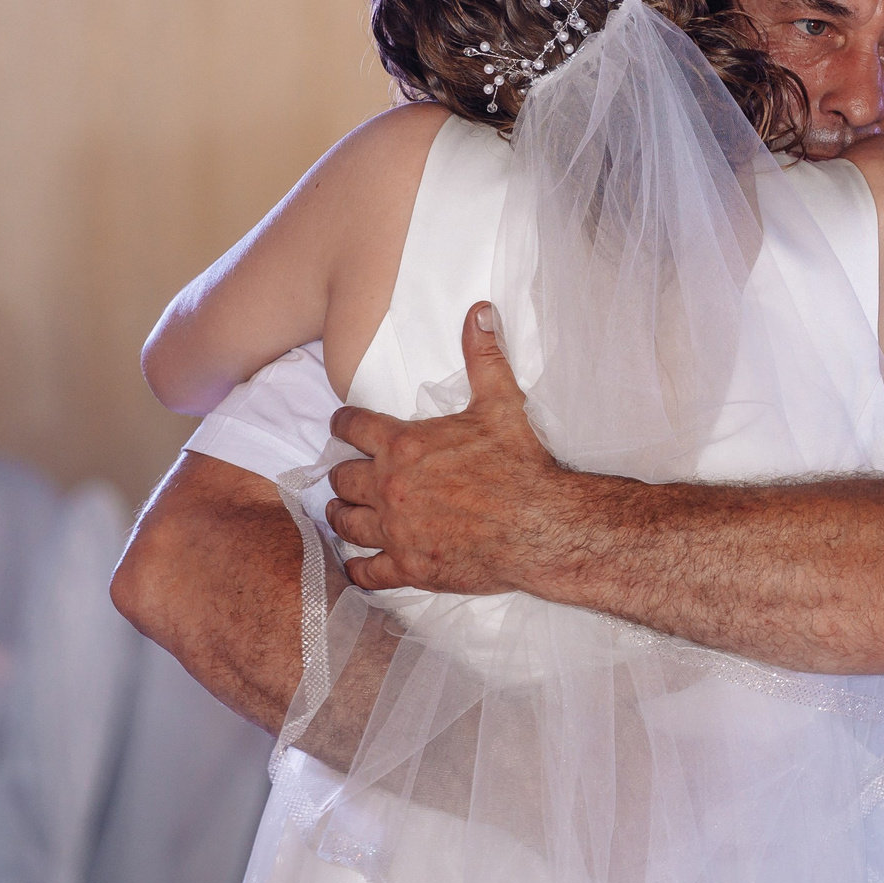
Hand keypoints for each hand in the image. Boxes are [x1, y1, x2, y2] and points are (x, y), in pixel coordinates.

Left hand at [323, 302, 578, 594]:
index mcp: (404, 446)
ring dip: (342, 516)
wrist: (541, 525)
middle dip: (344, 473)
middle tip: (349, 474)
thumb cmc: (520, 465)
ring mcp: (396, 531)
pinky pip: (367, 571)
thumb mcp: (502, 403)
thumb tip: (479, 311)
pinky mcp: (410, 567)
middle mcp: (390, 488)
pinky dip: (359, 567)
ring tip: (344, 512)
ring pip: (346, 523)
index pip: (352, 427)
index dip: (343, 423)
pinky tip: (360, 563)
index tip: (342, 425)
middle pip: (342, 478)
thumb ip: (484, 356)